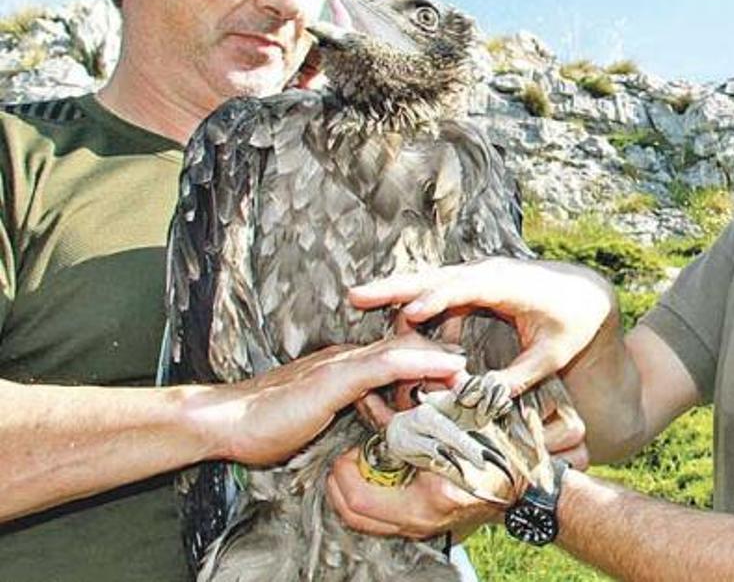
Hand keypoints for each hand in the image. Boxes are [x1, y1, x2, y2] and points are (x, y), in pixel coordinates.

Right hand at [192, 337, 465, 465]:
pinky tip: (449, 367)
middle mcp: (350, 355)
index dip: (430, 356)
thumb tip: (376, 416)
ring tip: (474, 365)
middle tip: (476, 363)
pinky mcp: (337, 378)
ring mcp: (344, 362)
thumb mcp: (320, 415)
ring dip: (443, 355)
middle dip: (445, 348)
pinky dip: (423, 363)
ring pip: (406, 348)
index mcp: (348, 363)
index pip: (398, 350)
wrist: (224, 422)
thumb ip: (348, 409)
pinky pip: (388, 365)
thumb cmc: (267, 424)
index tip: (460, 365)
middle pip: (409, 342)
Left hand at [327, 376, 587, 537]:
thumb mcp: (461, 426)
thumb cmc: (500, 453)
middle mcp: (423, 519)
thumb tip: (392, 389)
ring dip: (350, 496)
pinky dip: (369, 502)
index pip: (363, 499)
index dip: (345, 474)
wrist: (528, 486)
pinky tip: (371, 478)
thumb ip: (426, 413)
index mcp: (432, 494)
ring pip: (367, 523)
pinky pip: (383, 522)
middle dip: (339, 489)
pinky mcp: (426, 525)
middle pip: (357, 516)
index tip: (345, 451)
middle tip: (337, 463)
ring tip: (347, 470)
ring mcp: (424, 526)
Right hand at [350, 258, 616, 395]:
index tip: (408, 315)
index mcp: (506, 285)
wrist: (583, 294)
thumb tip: (482, 401)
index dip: (435, 301)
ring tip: (359, 301)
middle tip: (355, 295)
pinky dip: (415, 303)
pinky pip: (438, 291)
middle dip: (395, 286)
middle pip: (434, 277)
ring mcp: (477, 275)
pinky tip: (394, 321)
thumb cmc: (571, 323)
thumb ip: (517, 378)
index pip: (464, 289)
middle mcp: (486, 273)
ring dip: (396, 291)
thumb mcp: (551, 356)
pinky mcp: (473, 284)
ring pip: (429, 281)